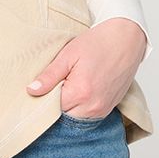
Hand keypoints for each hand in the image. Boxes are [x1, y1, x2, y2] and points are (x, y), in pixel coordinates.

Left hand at [27, 18, 146, 117]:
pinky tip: (80, 90)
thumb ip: (50, 76)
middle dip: (55, 104)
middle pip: (63, 116)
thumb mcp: (68, 55)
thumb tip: (32, 90)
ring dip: (68, 107)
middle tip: (57, 84)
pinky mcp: (109, 108)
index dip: (43, 98)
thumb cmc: (99, 43)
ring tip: (70, 85)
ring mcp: (103, 109)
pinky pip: (87, 116)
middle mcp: (93, 106)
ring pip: (75, 118)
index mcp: (80, 93)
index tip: (42, 87)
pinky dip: (80, 107)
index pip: (50, 108)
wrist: (127, 39)